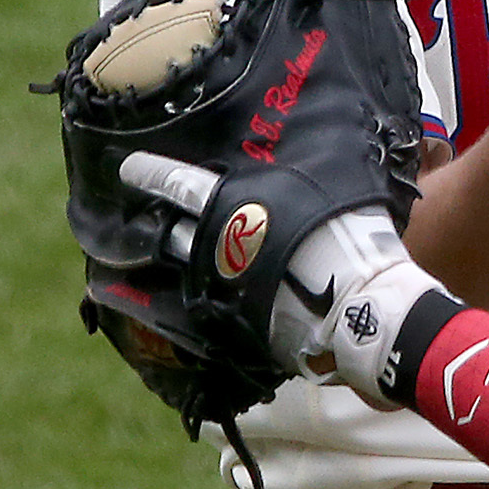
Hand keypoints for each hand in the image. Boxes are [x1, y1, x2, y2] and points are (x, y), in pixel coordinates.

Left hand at [120, 151, 439, 398]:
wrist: (362, 309)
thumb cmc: (354, 237)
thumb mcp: (329, 186)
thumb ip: (301, 180)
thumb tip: (303, 166)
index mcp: (238, 207)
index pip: (178, 184)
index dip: (149, 173)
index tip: (126, 168)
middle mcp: (220, 246)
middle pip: (172, 232)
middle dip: (156, 223)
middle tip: (144, 216)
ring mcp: (224, 288)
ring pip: (183, 270)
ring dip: (172, 261)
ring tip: (163, 256)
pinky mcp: (236, 323)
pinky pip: (209, 305)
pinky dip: (204, 297)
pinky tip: (207, 296)